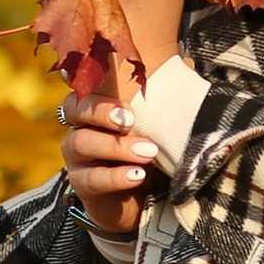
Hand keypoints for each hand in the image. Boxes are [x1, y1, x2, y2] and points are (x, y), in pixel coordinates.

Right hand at [60, 68, 158, 232]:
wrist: (140, 200)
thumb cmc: (147, 152)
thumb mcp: (155, 125)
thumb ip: (164, 97)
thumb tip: (187, 63)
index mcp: (96, 107)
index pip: (86, 86)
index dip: (96, 81)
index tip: (120, 84)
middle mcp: (80, 127)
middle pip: (76, 109)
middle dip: (102, 111)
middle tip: (131, 118)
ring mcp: (76, 157)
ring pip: (82, 142)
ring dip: (116, 146)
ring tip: (149, 151)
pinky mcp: (81, 185)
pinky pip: (91, 179)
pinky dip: (115, 177)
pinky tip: (137, 175)